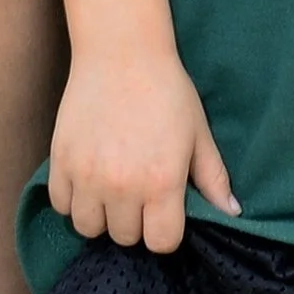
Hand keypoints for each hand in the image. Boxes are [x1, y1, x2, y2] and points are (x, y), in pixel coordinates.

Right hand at [48, 46, 237, 250]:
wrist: (122, 50)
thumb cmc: (166, 90)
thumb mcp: (198, 132)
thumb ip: (213, 177)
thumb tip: (233, 213)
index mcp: (162, 182)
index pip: (161, 243)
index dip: (165, 230)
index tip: (163, 210)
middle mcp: (123, 185)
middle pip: (125, 237)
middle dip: (134, 220)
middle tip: (137, 190)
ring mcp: (87, 174)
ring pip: (89, 228)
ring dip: (101, 214)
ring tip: (110, 188)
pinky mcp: (60, 160)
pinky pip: (62, 205)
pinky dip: (72, 197)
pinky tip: (87, 177)